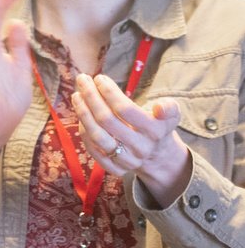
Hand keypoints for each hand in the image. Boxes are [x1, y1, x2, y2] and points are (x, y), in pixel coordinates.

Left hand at [74, 72, 190, 203]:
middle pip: (107, 121)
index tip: (99, 78)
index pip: (125, 110)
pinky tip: (81, 115)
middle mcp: (141, 147)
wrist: (159, 156)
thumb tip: (160, 108)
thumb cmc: (159, 125)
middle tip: (82, 80)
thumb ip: (169, 108)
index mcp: (156, 131)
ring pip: (97, 136)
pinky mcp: (115, 169)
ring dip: (83, 113)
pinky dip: (84, 132)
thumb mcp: (171, 114)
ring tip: (76, 96)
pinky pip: (94, 150)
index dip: (109, 92)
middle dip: (91, 97)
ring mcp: (127, 160)